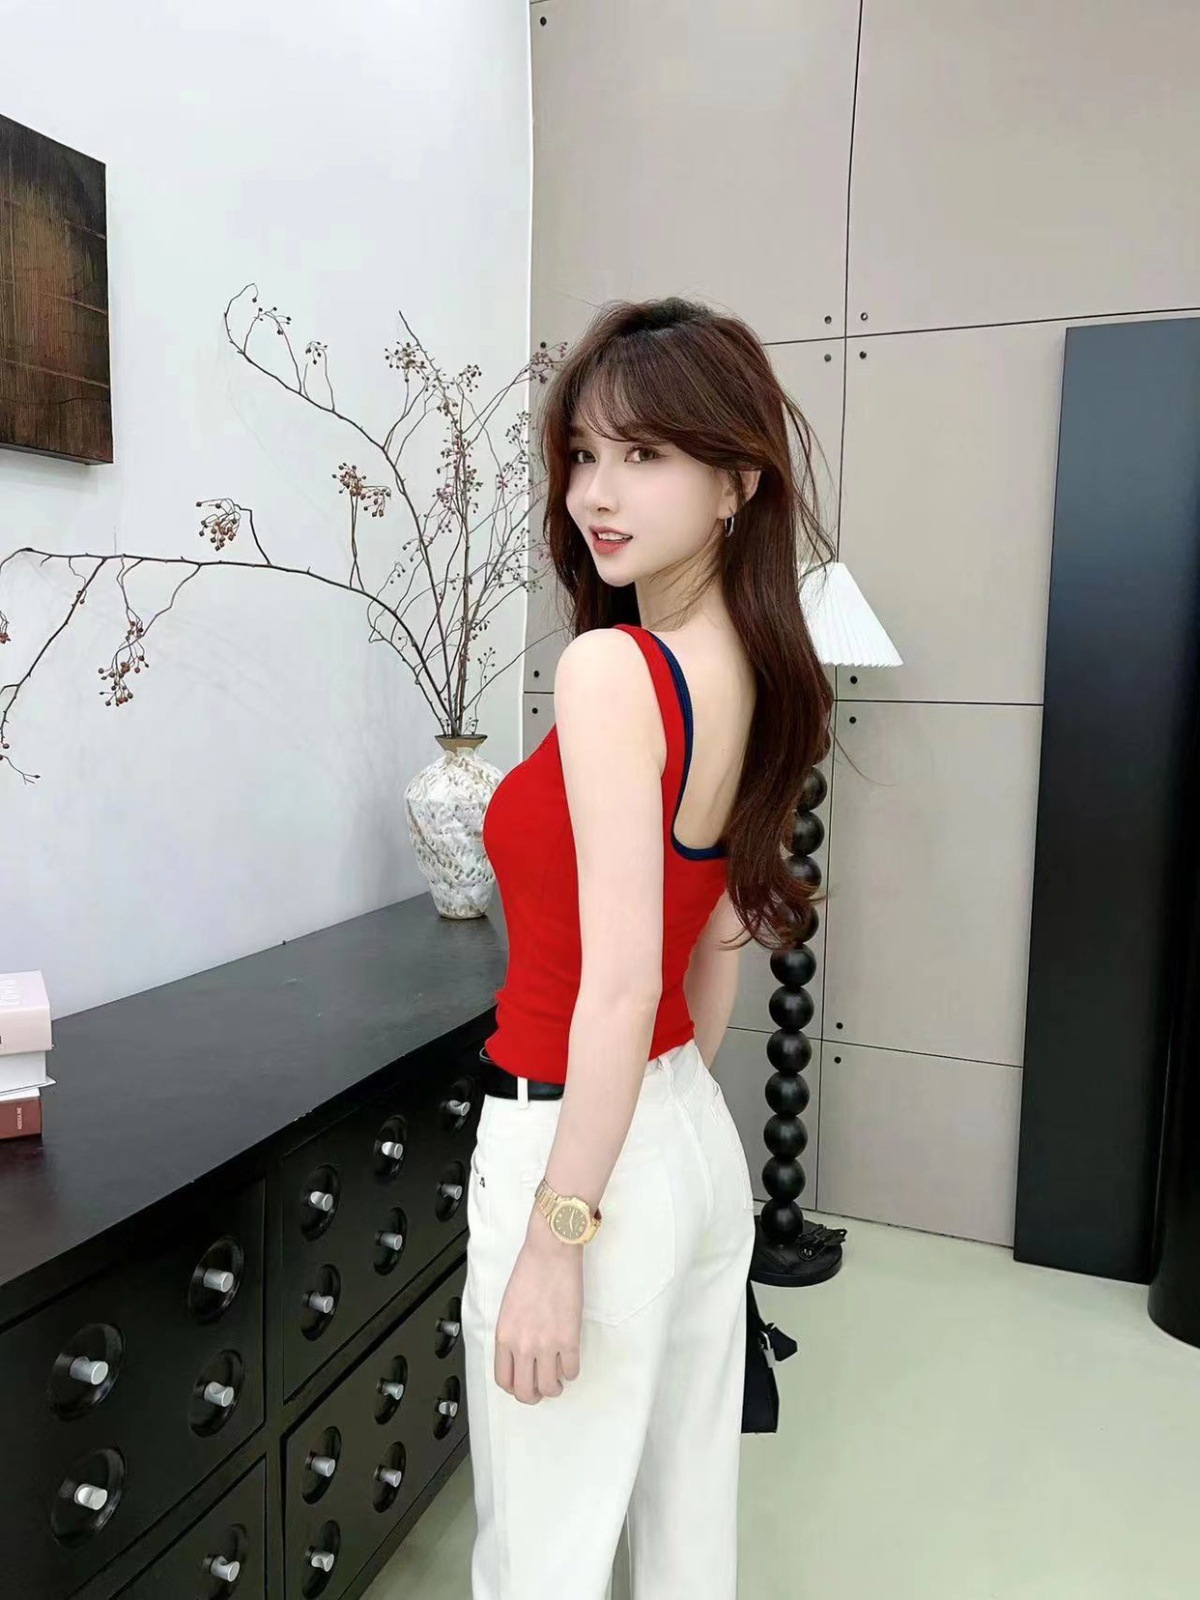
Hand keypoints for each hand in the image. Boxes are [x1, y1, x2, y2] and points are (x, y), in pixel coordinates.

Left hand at [494, 1217, 583, 1403]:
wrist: (551, 1252)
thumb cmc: (530, 1270)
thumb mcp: (508, 1306)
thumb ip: (512, 1333)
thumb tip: (519, 1353)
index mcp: (504, 1335)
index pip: (503, 1380)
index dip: (514, 1388)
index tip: (522, 1384)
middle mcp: (522, 1344)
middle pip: (525, 1391)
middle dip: (534, 1396)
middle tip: (541, 1389)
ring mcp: (546, 1344)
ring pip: (549, 1387)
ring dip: (555, 1387)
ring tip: (558, 1379)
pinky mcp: (569, 1339)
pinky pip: (572, 1371)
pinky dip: (572, 1372)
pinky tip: (570, 1361)